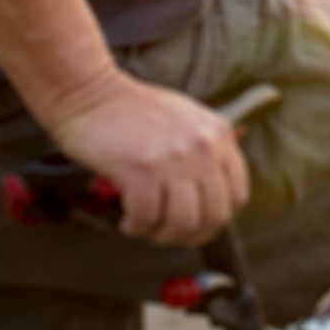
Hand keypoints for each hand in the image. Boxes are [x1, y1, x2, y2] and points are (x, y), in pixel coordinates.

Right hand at [48, 69, 249, 246]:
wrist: (91, 94)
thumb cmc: (133, 110)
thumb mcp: (186, 119)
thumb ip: (205, 152)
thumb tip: (210, 199)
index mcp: (218, 134)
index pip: (237, 195)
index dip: (216, 219)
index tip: (197, 223)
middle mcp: (202, 146)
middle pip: (214, 216)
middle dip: (189, 235)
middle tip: (167, 232)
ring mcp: (174, 158)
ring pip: (183, 224)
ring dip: (161, 234)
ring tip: (145, 224)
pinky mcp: (142, 170)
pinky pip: (147, 219)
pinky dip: (136, 226)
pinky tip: (127, 217)